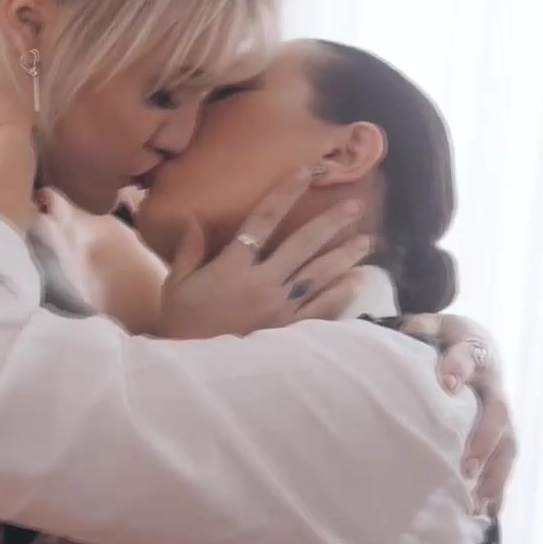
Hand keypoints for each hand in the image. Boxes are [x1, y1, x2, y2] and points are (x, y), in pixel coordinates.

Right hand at [155, 169, 372, 338]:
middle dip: (331, 223)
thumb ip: (189, 251)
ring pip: (319, 275)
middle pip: (303, 244)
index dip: (285, 193)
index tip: (306, 171)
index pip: (263, 220)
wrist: (191, 372)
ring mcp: (279, 308)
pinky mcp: (288, 332)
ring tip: (366, 242)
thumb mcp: (177, 285)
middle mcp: (262, 282)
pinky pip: (321, 310)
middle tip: (355, 206)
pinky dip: (341, 296)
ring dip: (344, 256)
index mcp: (233, 266)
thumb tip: (194, 218)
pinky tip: (357, 283)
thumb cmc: (180, 325)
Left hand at [403, 313, 515, 515]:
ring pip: (508, 443)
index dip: (457, 367)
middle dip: (483, 438)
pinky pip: (505, 460)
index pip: (467, 356)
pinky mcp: (502, 432)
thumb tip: (406, 335)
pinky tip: (487, 513)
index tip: (444, 382)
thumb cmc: (443, 338)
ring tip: (479, 502)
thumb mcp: (430, 325)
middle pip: (498, 411)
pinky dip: (498, 487)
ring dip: (495, 473)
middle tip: (465, 465)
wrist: (474, 343)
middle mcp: (493, 383)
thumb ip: (418, 330)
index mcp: (473, 349)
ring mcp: (500, 410)